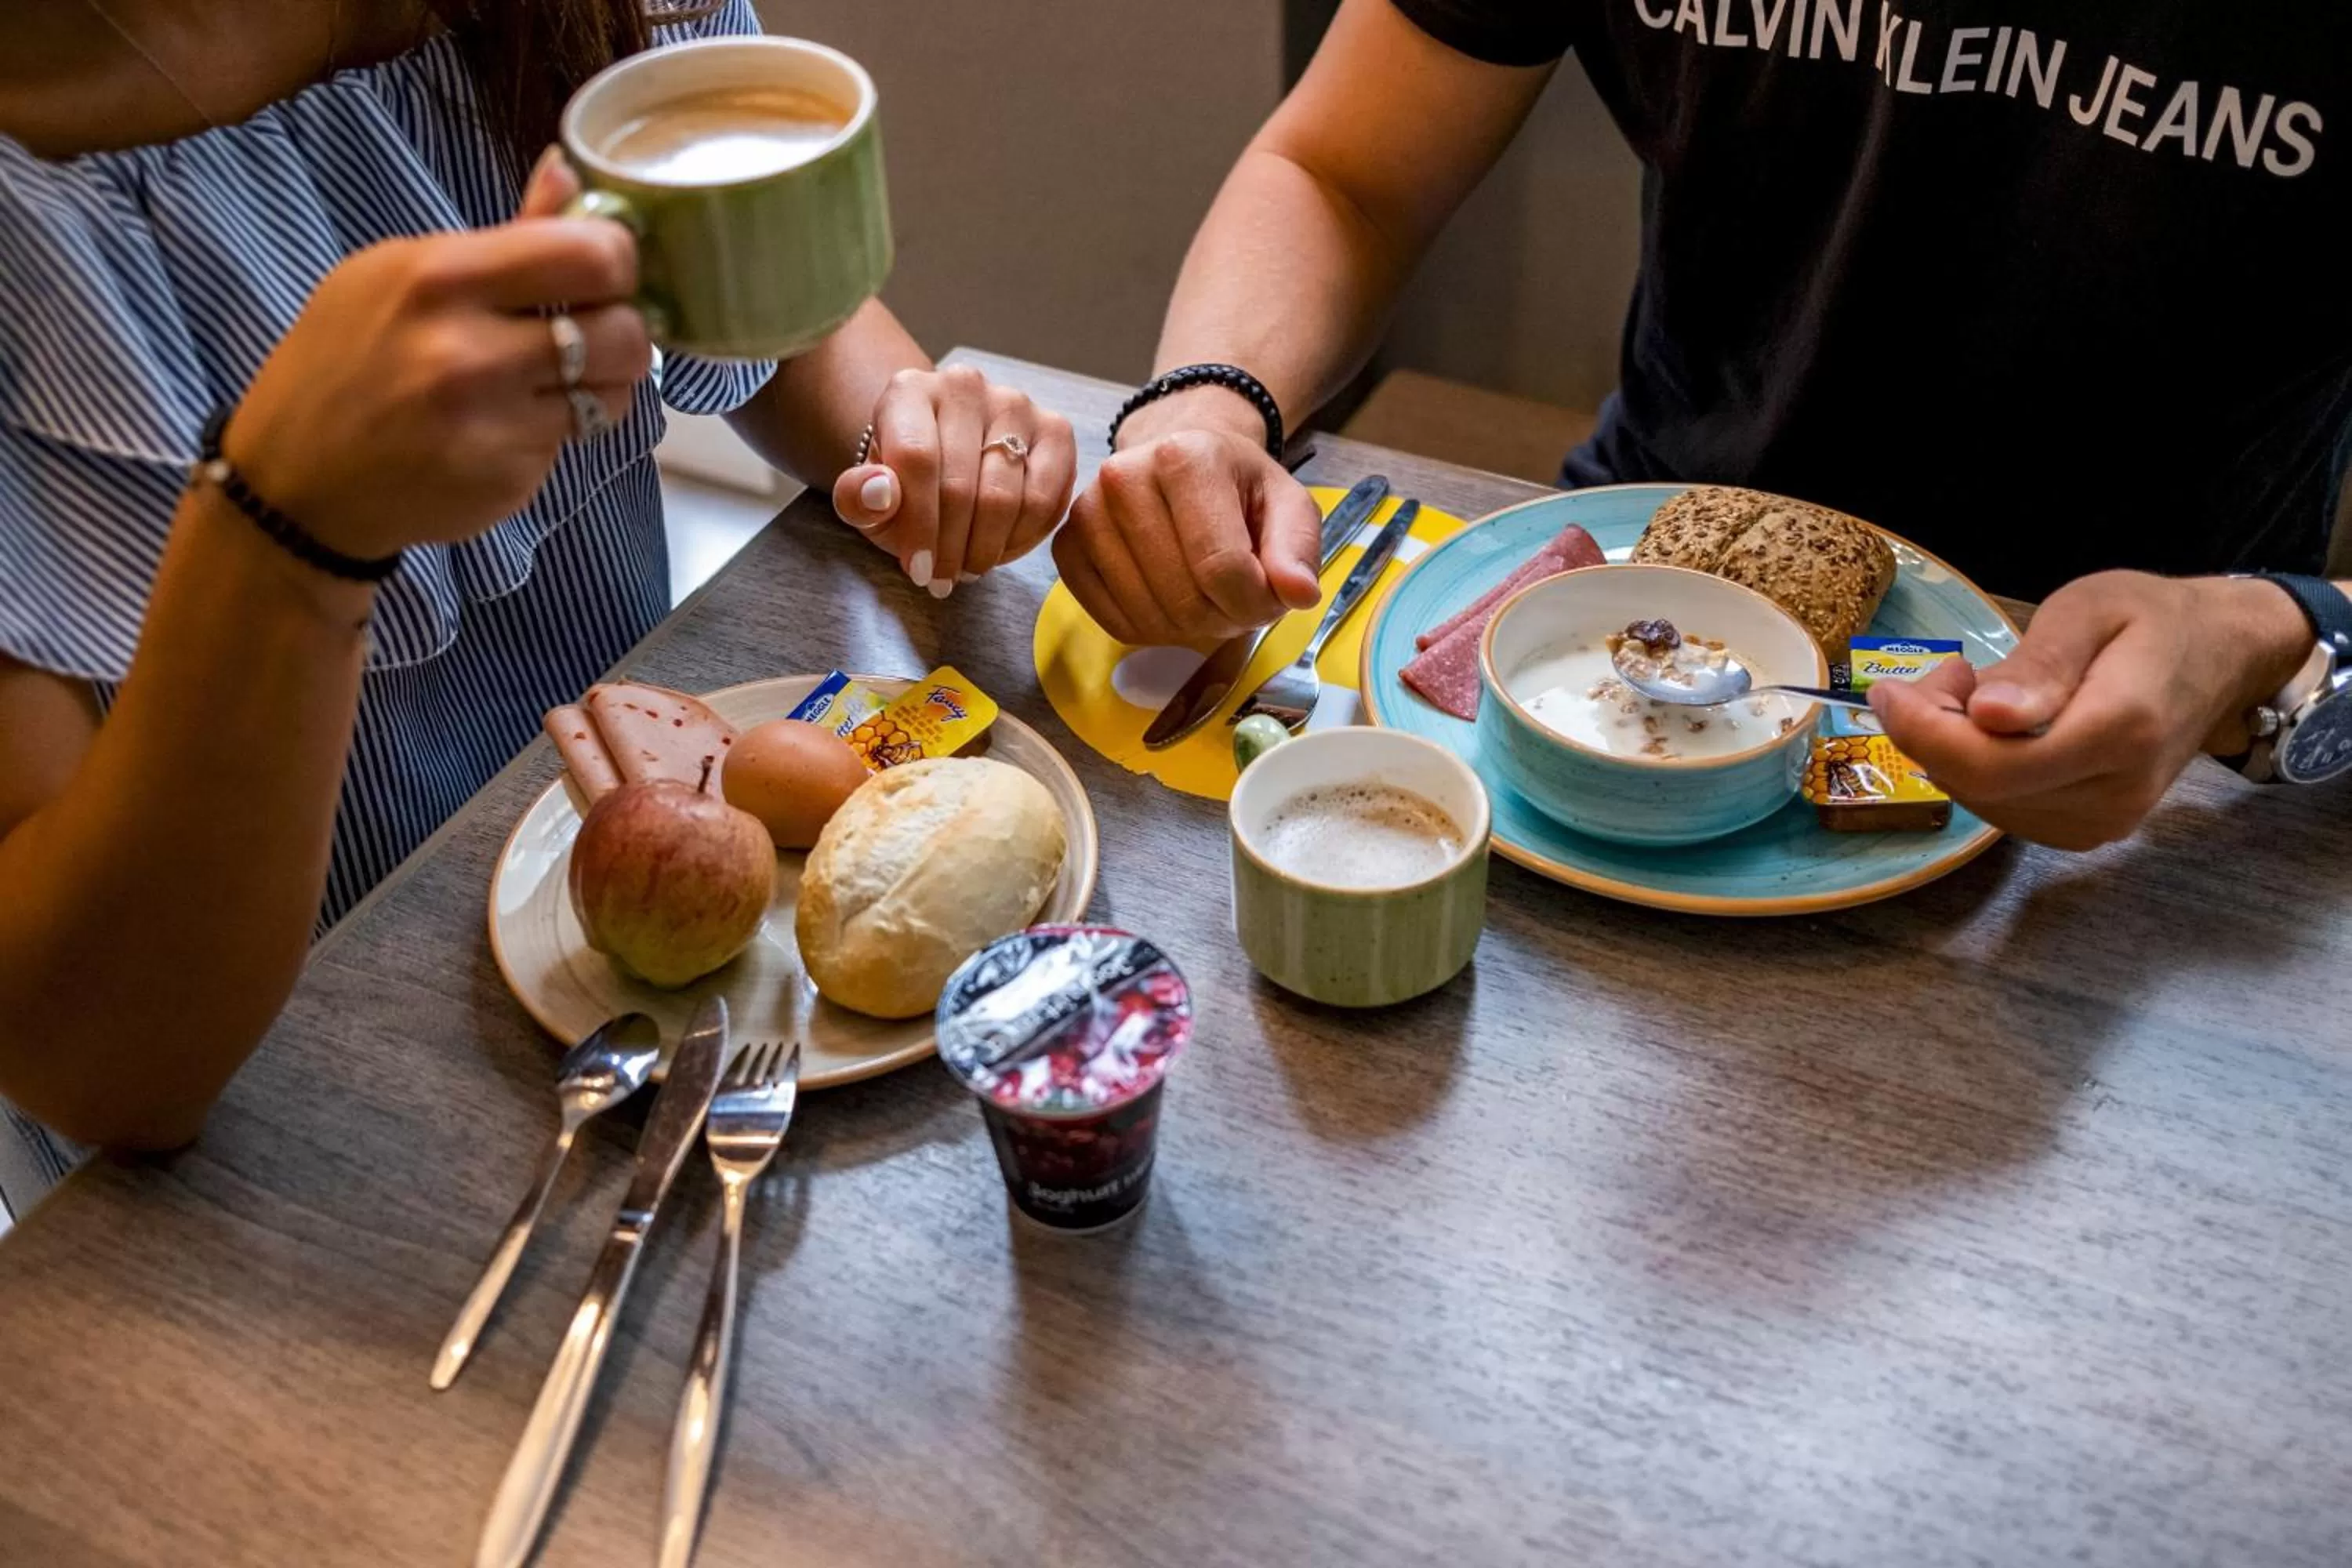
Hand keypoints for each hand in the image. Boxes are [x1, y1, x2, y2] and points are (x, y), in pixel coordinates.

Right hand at [225, 148, 650, 561]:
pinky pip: (573, 441)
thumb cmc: (345, 361)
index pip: (588, 254)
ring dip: (604, 384)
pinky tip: (507, 427)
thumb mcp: (397, 274)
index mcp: (440, 277)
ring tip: (556, 379)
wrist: (296, 480)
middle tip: (595, 333)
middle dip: (624, 329)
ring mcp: (490, 422)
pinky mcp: (506, 479)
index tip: (603, 270)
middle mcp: (467, 350)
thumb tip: (567, 171)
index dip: (616, 260)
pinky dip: (557, 431)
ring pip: (616, 393)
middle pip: (623, 330)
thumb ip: (500, 236)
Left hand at [830, 365, 1077, 595]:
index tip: (917, 570)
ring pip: (1006, 497)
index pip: (917, 459)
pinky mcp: (1054, 430)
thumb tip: (879, 493)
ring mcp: (1015, 404)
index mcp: (909, 391)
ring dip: (985, 548)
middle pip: (961, 484)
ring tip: (968, 566)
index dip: (919, 525)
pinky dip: (1023, 538)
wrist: (945, 459)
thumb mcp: (866, 497)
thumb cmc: (903, 482)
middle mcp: (966, 386)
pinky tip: (1000, 549)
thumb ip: (856, 497)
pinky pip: (1045, 499)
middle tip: (943, 579)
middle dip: (950, 547)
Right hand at [1052, 421, 1323, 646]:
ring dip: (1190, 628)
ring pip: (1149, 617)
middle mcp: (1123, 477)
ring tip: (1207, 595)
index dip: (1255, 603)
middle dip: (1224, 617)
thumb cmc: (1235, 486)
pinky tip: (1170, 600)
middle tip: (1238, 597)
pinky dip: (1153, 630)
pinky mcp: (1066, 548)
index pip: (1223, 567)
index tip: (1269, 596)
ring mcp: (1087, 514)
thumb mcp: (1286, 504)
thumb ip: (1298, 548)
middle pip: (1184, 599)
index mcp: (1184, 456)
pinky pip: (1115, 623)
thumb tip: (1298, 593)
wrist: (1177, 464)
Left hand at [1870, 571, 2314, 849]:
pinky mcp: (2092, 830)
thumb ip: (2041, 664)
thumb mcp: (2092, 609)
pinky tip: (1996, 728)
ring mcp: (2106, 821)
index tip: (1886, 690)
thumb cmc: (2152, 620)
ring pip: (1984, 803)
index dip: (1921, 732)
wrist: (2221, 658)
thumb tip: (1985, 716)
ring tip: (1978, 690)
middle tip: (1948, 674)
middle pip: (1980, 787)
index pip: (1990, 764)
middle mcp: (2114, 793)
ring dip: (1954, 750)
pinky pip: (2006, 810)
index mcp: (2120, 730)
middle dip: (1932, 732)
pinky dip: (1980, 770)